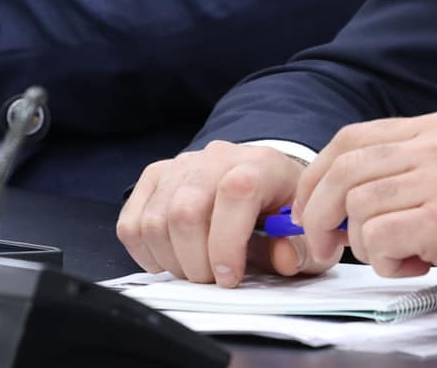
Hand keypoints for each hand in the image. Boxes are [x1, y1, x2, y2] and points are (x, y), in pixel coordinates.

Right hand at [118, 142, 328, 285]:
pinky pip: (131, 222)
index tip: (230, 279)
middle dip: (195, 262)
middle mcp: (217, 157)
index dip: (227, 244)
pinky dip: (146, 252)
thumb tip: (284, 258)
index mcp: (260, 164)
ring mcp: (181, 164)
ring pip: (154, 220)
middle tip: (212, 280)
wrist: (261, 180)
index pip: (235, 192)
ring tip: (195, 269)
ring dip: (172, 260)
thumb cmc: (281, 211)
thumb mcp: (304, 233)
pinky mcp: (154, 177)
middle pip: (185, 211)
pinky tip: (171, 258)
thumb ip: (301, 249)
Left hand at [295, 112, 436, 314]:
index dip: (318, 175)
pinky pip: (378, 238)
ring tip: (394, 257)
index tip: (310, 207)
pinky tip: (416, 266)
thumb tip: (355, 197)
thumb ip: (418, 171)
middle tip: (322, 243)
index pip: (353, 138)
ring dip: (359, 242)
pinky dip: (383, 262)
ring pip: (356, 204)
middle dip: (318, 210)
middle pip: (344, 167)